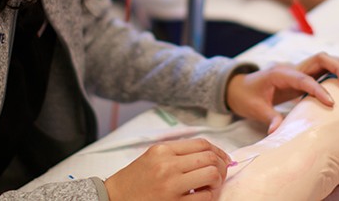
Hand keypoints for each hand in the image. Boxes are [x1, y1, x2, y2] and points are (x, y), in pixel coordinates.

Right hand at [104, 138, 230, 199]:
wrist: (114, 198)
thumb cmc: (135, 179)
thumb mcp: (152, 157)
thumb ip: (178, 153)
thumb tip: (210, 155)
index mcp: (163, 150)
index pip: (202, 144)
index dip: (219, 151)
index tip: (224, 158)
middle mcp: (167, 165)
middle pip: (209, 158)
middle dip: (222, 165)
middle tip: (222, 173)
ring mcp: (171, 185)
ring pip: (211, 175)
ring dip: (217, 181)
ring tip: (211, 186)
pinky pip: (204, 197)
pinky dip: (209, 196)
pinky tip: (202, 196)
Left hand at [226, 52, 338, 132]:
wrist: (238, 87)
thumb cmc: (246, 96)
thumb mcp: (255, 109)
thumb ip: (269, 117)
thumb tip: (276, 131)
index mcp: (279, 73)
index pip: (303, 78)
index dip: (318, 89)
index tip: (331, 102)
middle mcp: (291, 67)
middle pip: (319, 58)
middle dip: (337, 68)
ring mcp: (298, 69)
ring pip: (323, 60)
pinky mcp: (302, 75)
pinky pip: (322, 69)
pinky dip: (337, 71)